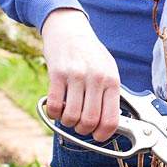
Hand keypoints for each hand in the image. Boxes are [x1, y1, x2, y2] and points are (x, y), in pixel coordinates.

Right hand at [41, 8, 119, 141]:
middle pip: (89, 122)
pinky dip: (54, 114)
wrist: (69, 29)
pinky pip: (55, 106)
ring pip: (71, 117)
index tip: (97, 136)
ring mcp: (76, 75)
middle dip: (83, 131)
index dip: (103, 135)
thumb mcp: (108, 70)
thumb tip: (110, 123)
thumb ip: (110, 94)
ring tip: (68, 115)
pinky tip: (56, 108)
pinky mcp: (57, 74)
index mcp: (112, 80)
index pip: (111, 119)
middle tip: (80, 125)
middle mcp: (96, 78)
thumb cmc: (90, 54)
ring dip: (68, 123)